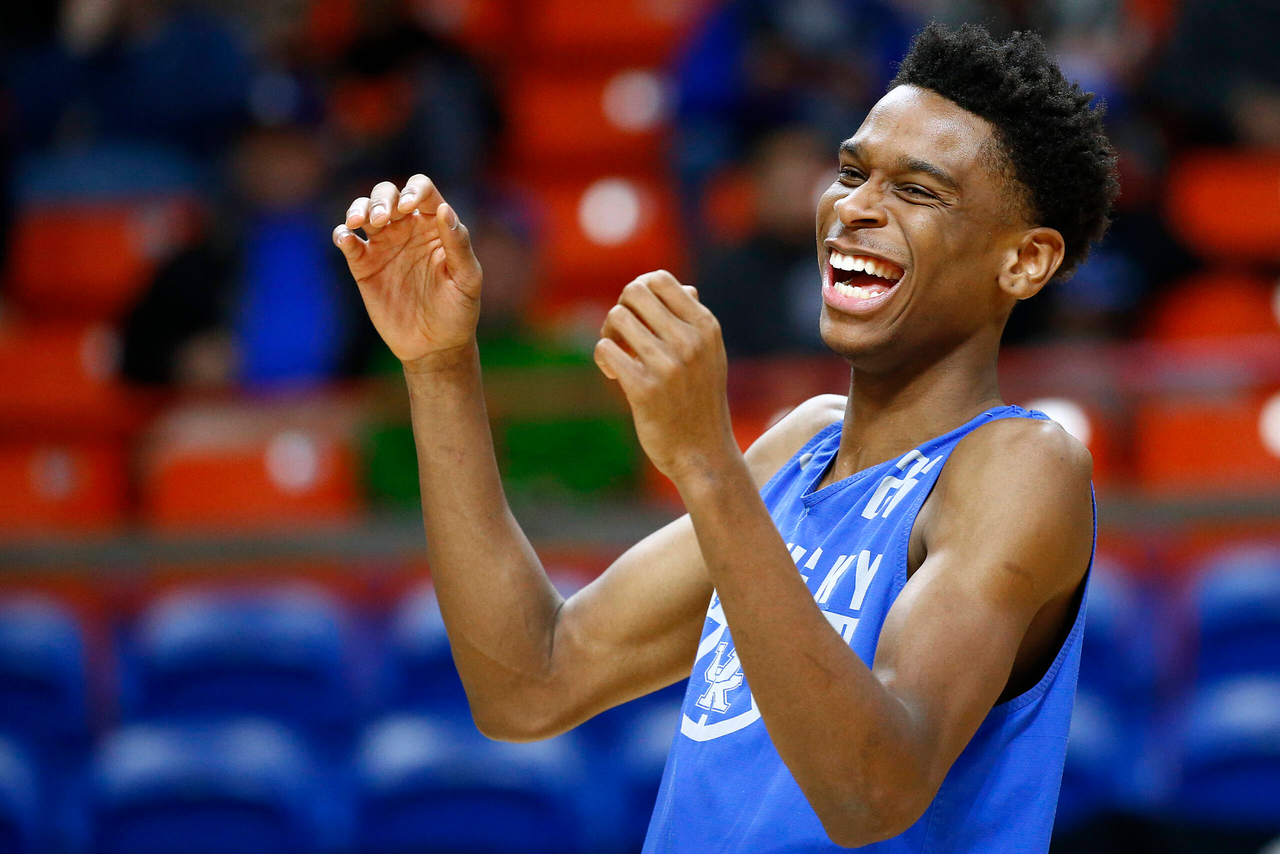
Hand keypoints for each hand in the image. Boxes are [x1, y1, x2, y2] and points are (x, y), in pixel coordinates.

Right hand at [333, 174, 481, 369]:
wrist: (436, 346)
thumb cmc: (459, 310)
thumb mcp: (467, 279)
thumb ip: (458, 244)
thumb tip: (444, 209)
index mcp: (435, 225)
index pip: (422, 190)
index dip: (414, 190)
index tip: (409, 208)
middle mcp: (408, 229)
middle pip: (388, 194)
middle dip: (382, 198)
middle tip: (383, 220)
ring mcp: (384, 246)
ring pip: (365, 210)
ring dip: (359, 209)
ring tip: (358, 223)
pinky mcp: (364, 266)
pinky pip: (348, 242)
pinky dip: (342, 234)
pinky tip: (346, 238)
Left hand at [594, 271, 738, 484]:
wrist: (702, 453)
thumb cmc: (701, 400)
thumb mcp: (710, 355)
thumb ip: (693, 319)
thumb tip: (679, 285)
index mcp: (706, 326)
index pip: (660, 279)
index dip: (639, 290)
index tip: (638, 315)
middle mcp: (689, 341)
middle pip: (633, 292)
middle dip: (621, 309)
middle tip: (623, 334)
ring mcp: (667, 365)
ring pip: (616, 317)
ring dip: (609, 334)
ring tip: (619, 356)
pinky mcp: (644, 389)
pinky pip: (605, 349)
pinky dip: (604, 358)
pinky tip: (615, 375)